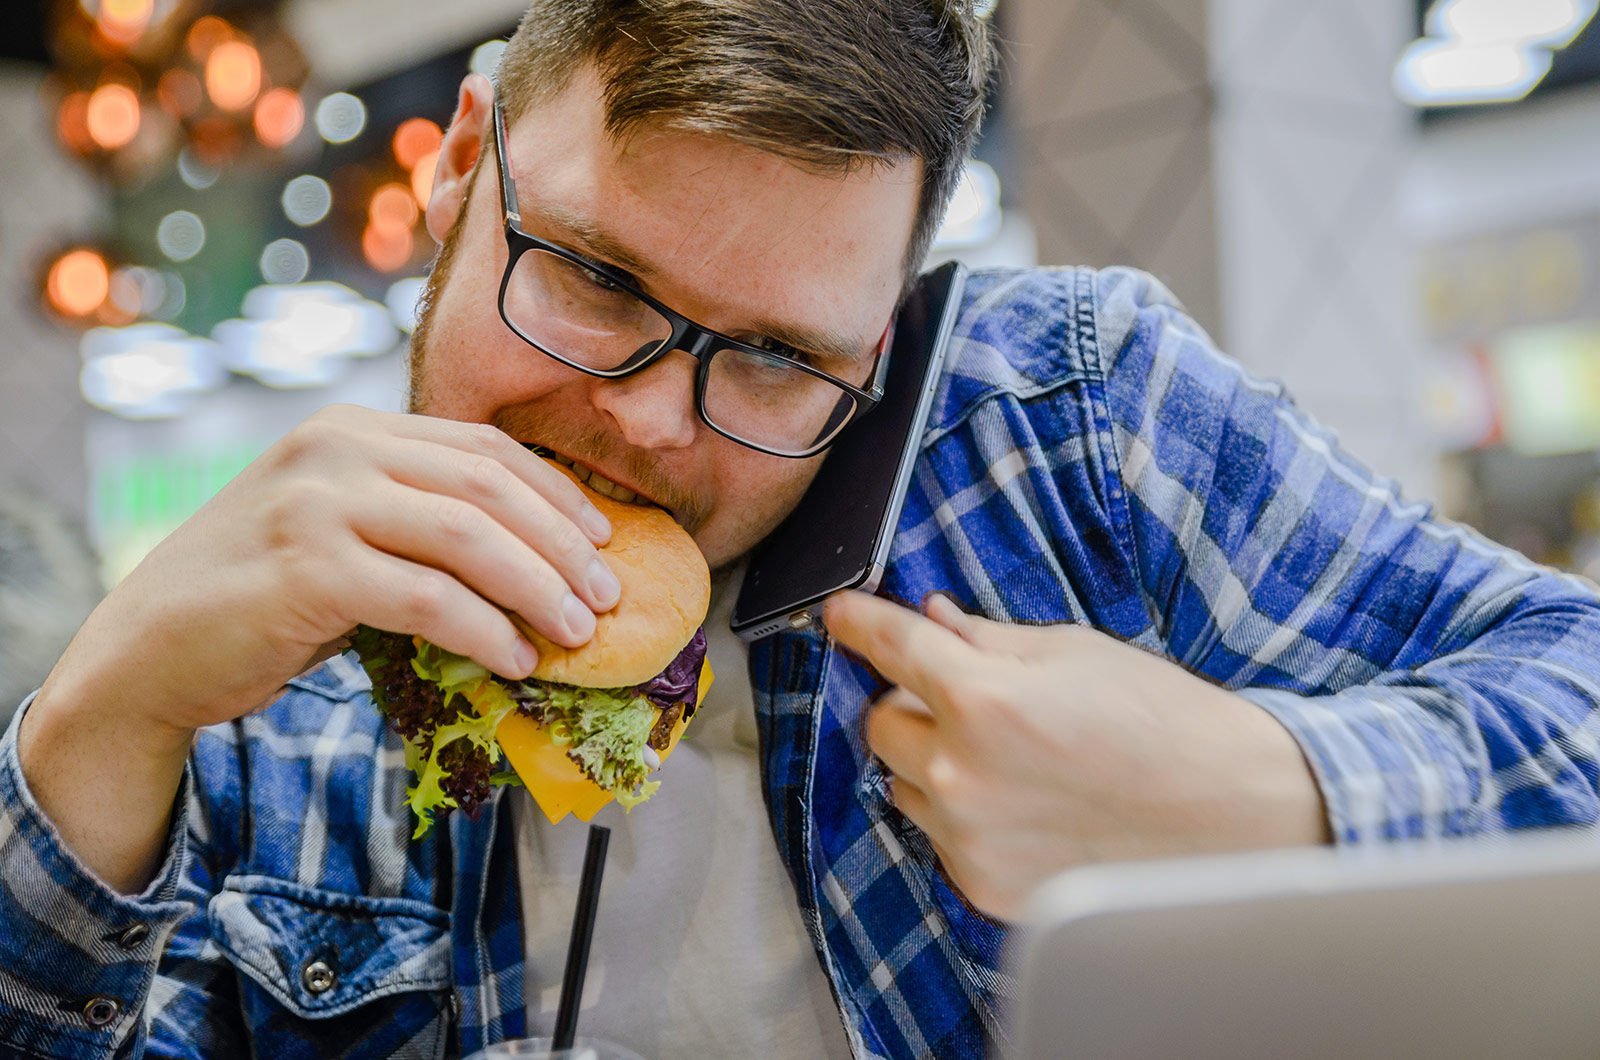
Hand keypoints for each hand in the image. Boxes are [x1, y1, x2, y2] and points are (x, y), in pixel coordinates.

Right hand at [22, 404, 620, 889]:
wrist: (147, 651)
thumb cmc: (259, 597)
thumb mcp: (341, 532)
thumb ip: (416, 524)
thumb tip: (538, 562)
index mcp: (354, 429)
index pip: (483, 449)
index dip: (556, 495)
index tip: (605, 540)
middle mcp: (336, 450)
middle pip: (488, 487)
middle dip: (562, 545)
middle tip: (608, 597)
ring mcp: (316, 504)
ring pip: (468, 538)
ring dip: (538, 590)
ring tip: (578, 634)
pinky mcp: (305, 570)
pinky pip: (428, 600)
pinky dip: (486, 632)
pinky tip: (516, 660)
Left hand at [825, 592, 1329, 920]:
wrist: (1234, 812)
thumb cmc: (1162, 721)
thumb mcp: (1073, 652)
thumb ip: (985, 639)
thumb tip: (931, 619)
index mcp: (982, 700)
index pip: (891, 647)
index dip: (858, 623)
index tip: (838, 615)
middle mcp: (960, 774)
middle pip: (882, 724)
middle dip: (914, 704)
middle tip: (974, 699)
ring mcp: (969, 838)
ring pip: (903, 785)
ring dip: (934, 764)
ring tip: (1013, 759)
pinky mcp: (984, 886)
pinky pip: (940, 836)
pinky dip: (965, 816)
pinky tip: (1027, 805)